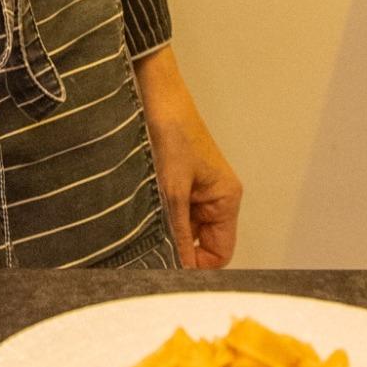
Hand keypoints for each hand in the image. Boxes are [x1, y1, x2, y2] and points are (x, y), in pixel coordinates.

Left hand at [133, 46, 241, 268]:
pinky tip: (140, 214)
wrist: (154, 95)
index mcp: (226, 199)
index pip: (220, 252)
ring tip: (142, 229)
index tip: (169, 271)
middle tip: (149, 255)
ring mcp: (196, 190)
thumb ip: (177, 232)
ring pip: (183, 228)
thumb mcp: (173, 189)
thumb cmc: (173, 132)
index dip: (197, 266)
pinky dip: (158, 216)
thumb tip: (180, 269)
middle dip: (178, 249)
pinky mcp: (177, 181)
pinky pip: (172, 211)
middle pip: (201, 243)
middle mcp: (215, 197)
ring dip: (165, 231)